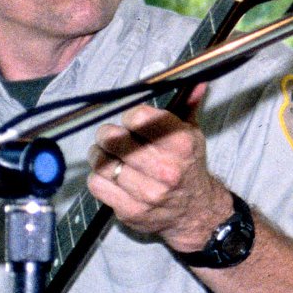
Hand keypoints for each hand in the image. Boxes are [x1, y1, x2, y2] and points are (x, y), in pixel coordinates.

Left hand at [87, 86, 231, 252]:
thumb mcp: (193, 134)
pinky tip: (110, 175)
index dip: (130, 116)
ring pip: (101, 161)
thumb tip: (194, 80)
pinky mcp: (131, 211)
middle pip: (113, 139)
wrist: (195, 212)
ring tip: (109, 155)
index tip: (132, 121)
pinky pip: (96, 184)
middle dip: (108, 134)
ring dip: (99, 155)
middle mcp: (165, 169)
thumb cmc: (188, 167)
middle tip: (113, 138)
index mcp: (181, 145)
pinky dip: (98, 177)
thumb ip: (188, 105)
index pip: (137, 117)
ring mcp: (147, 193)